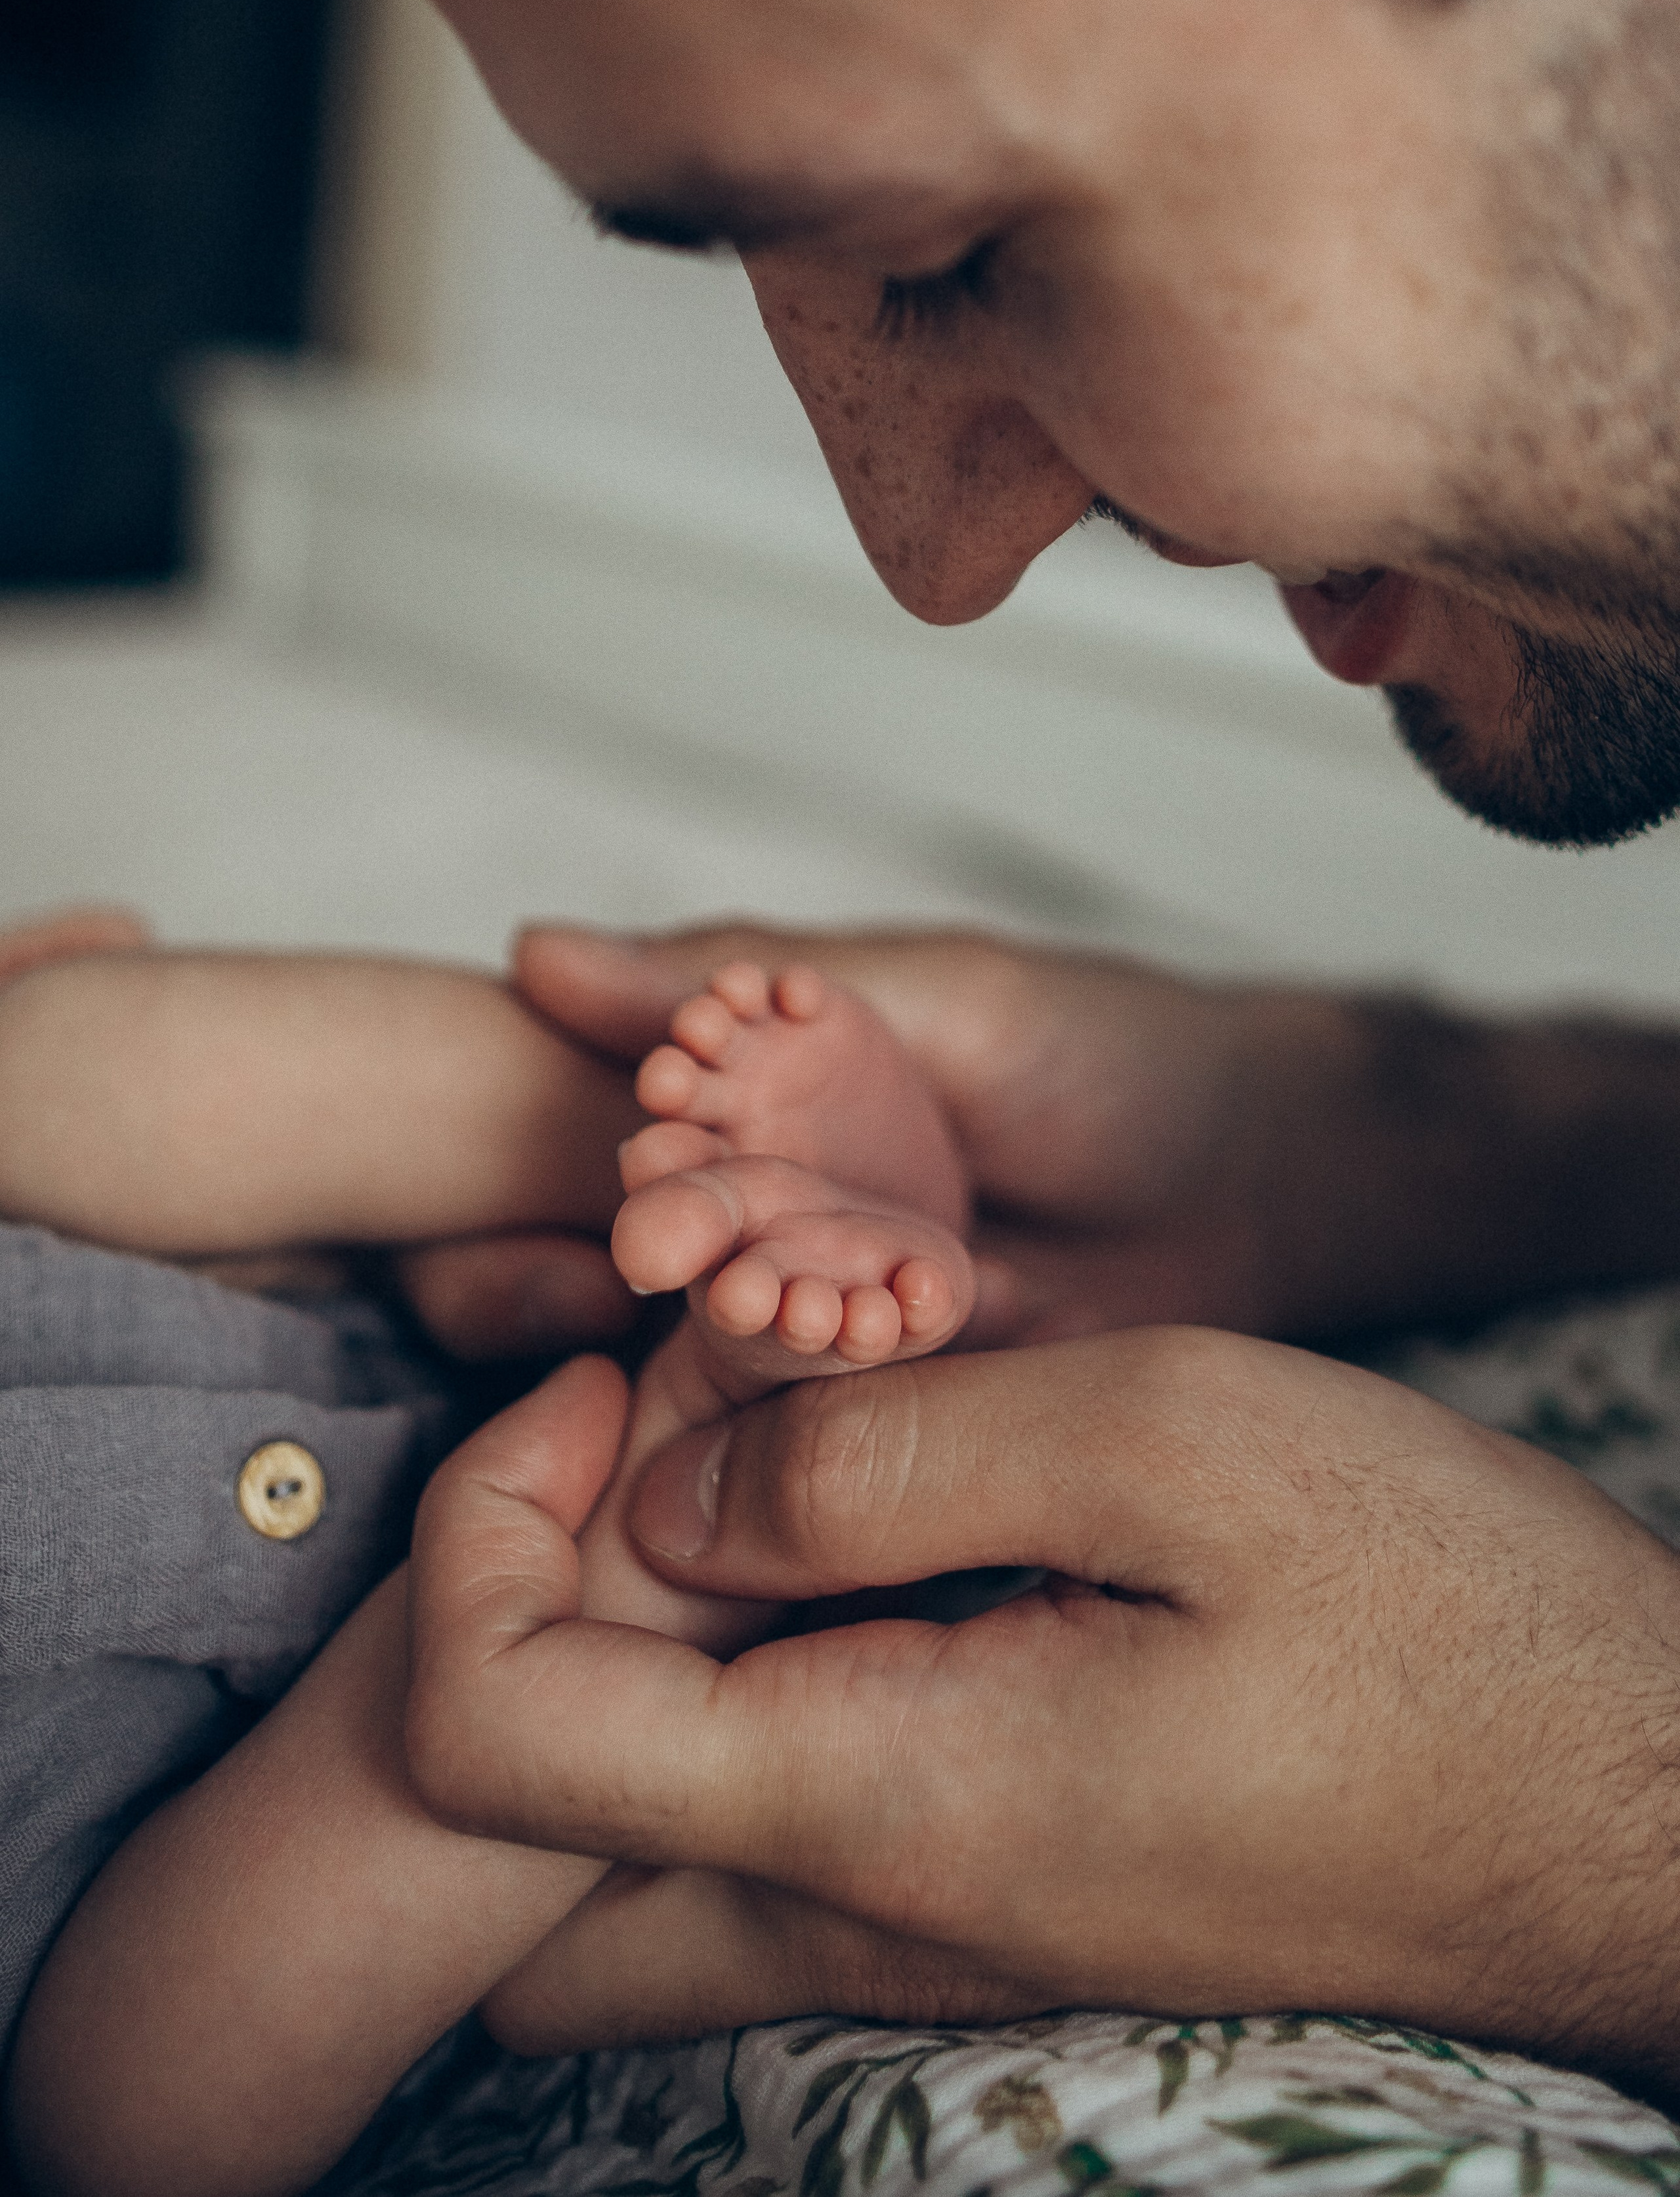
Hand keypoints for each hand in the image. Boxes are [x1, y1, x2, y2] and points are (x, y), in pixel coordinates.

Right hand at [404, 919, 1679, 1360]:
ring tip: (772, 1315)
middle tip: (667, 1254)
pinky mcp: (913, 1410)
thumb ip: (758, 980)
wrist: (1277, 1176)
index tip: (642, 1149)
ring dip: (760, 1333)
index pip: (672, 1132)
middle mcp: (795, 1218)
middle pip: (705, 1244)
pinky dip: (843, 1400)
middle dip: (694, 1245)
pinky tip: (844, 1384)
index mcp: (778, 1108)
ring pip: (765, 1338)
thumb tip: (536, 950)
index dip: (660, 1142)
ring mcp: (849, 1319)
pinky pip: (850, 1415)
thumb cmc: (1111, 1051)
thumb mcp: (940, 995)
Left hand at [407, 1327, 1679, 2105]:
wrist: (1639, 1816)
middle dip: (519, 1600)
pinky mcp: (996, 1890)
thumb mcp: (1176, 1440)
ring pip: (630, 1833)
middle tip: (660, 1421)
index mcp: (878, 1794)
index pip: (483, 1732)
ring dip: (636, 1629)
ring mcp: (926, 1922)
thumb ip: (884, 1454)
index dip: (476, 1528)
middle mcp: (863, 1902)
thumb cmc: (1451, 1622)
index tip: (606, 1382)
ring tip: (776, 1449)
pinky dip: (748, 1663)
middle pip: (514, 1828)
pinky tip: (879, 1515)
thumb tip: (670, 1482)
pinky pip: (769, 1812)